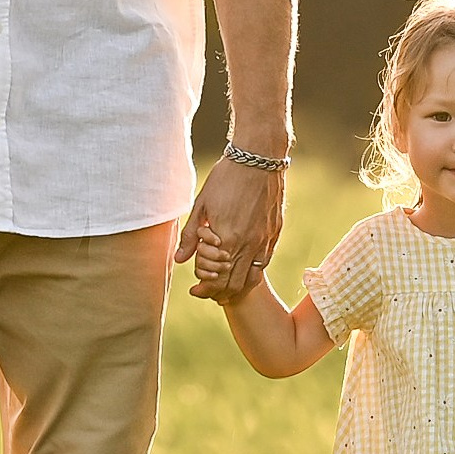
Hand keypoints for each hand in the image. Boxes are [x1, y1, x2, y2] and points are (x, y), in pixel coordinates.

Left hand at [178, 151, 284, 303]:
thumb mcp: (202, 205)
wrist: (259, 158)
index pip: (216, 279)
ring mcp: (265, 240)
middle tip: (210, 295)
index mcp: (227, 240)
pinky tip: (244, 268)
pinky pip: (264, 261)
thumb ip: (192, 236)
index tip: (196, 291)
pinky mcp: (275, 232)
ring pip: (252, 277)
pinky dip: (253, 271)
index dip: (205, 289)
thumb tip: (180, 260)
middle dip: (220, 294)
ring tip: (227, 288)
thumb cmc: (226, 178)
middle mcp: (248, 245)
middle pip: (234, 284)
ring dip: (238, 286)